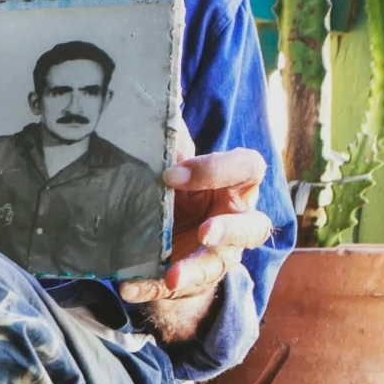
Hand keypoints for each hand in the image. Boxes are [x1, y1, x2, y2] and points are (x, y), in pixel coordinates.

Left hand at [118, 133, 272, 307]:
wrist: (170, 235)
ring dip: (196, 269)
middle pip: (255, 227)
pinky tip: (129, 286)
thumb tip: (165, 95)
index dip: (217, 169)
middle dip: (230, 230)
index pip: (249, 168)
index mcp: (236, 187)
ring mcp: (218, 256)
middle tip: (204, 231)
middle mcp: (237, 223)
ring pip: (220, 265)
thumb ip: (175, 141)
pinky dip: (150, 287)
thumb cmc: (182, 192)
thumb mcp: (179, 166)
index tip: (172, 174)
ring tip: (173, 274)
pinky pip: (174, 288)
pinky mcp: (192, 280)